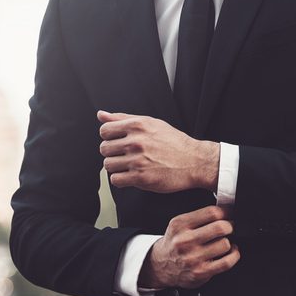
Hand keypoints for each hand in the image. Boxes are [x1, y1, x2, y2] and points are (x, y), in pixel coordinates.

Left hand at [98, 110, 219, 192]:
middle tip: (125, 155)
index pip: (104, 130)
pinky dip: (121, 179)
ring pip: (108, 165)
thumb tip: (101, 115)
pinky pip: (116, 180)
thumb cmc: (173, 142)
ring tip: (129, 165)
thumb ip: (123, 118)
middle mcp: (136, 142)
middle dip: (112, 153)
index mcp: (137, 125)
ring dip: (116, 167)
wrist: (194, 161)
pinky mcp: (141, 178)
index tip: (117, 141)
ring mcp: (138, 160)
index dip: (109, 137)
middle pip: (104, 149)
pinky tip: (131, 175)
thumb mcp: (150, 123)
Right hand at [140, 205, 239, 288]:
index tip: (227, 215)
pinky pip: (226, 262)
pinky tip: (231, 252)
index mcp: (180, 225)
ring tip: (225, 241)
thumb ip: (198, 217)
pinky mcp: (201, 272)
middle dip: (230, 226)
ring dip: (230, 242)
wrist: (161, 266)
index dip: (225, 213)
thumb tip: (225, 213)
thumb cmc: (174, 243)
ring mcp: (193, 258)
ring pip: (225, 244)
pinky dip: (234, 255)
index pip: (211, 212)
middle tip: (229, 228)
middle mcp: (185, 241)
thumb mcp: (178, 224)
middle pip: (220, 227)